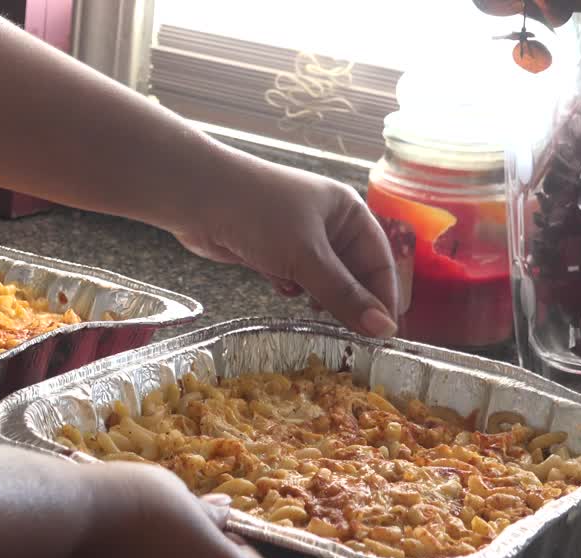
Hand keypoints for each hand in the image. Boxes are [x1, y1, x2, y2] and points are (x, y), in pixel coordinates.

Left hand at [172, 146, 398, 337]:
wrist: (196, 198)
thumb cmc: (258, 214)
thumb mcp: (307, 257)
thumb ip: (344, 296)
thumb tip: (383, 329)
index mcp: (348, 212)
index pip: (380, 261)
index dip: (384, 298)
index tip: (384, 335)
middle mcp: (328, 223)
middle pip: (352, 273)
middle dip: (348, 301)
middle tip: (349, 336)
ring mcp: (297, 237)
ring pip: (321, 279)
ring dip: (318, 297)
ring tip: (313, 312)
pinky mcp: (271, 251)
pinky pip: (294, 277)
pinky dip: (289, 287)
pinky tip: (280, 288)